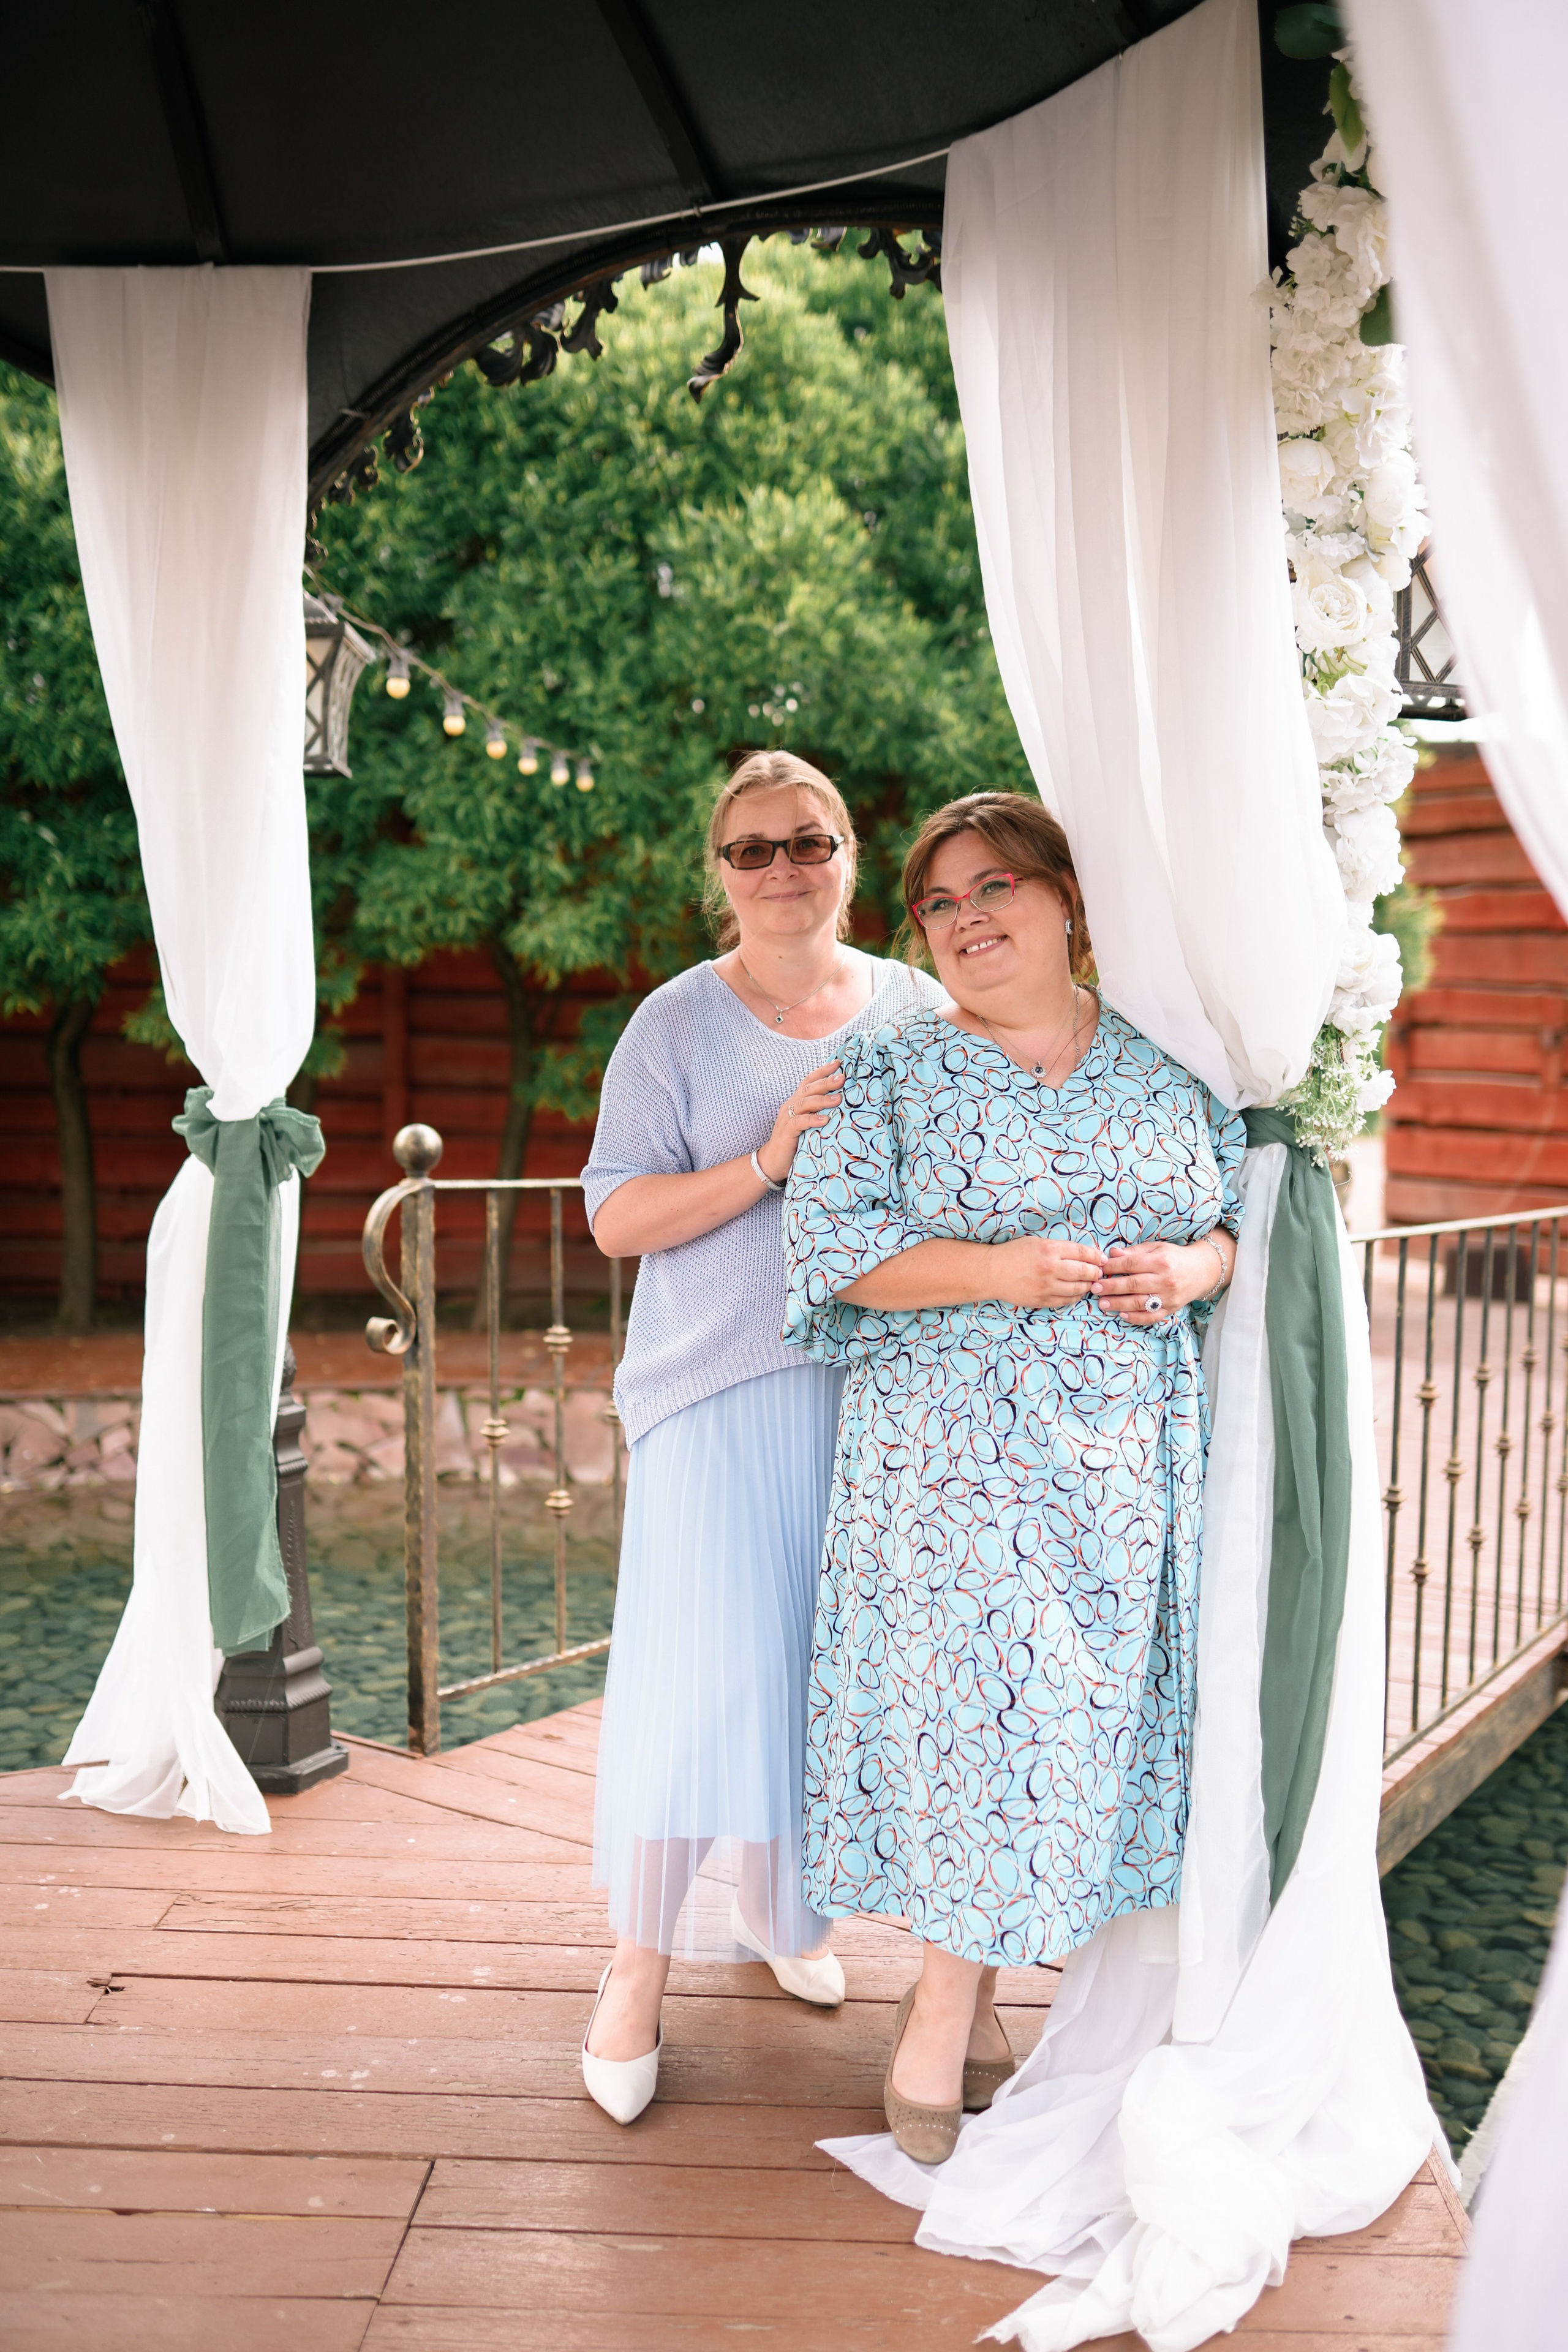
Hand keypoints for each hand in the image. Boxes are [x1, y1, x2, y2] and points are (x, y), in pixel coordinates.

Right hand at [756, 1061, 843, 1184]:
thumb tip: (844, 1105)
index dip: (822, 1071)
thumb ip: (819, 1112)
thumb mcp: (808, 1124)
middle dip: (826, 1081)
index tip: (839, 1062)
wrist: (772, 1162)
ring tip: (838, 1098)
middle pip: (808, 1088)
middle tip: (842, 1077)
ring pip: (804, 1103)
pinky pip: (799, 1122)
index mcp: (796, 1102)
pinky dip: (812, 1120)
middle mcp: (790, 1106)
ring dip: (822, 1099)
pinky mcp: (786, 1132)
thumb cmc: (794, 1143)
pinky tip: (825, 1119)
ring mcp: (787, 1118)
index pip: (809, 1081)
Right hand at [987, 1236, 1106, 1310]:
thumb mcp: (1037, 1242)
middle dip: (1096, 1272)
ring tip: (1089, 1282)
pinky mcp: (1042, 1300)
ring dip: (1088, 1285)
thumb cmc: (1014, 1254)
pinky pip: (1066, 1301)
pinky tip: (1076, 1292)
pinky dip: (1075, 1297)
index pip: (1083, 1252)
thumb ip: (1060, 1248)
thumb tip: (1085, 1254)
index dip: (1096, 1256)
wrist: (992, 1272)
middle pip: (1085, 1271)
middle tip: (1098, 1272)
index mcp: (1050, 1249)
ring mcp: (1046, 1286)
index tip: (1102, 1259)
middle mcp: (1050, 1268)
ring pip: (1078, 1288)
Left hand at [1096, 1236, 1230, 1325]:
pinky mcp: (1171, 1309)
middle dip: (1112, 1287)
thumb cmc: (1175, 1257)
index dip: (1113, 1267)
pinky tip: (1122, 1314)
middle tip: (1095, 1288)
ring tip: (1102, 1303)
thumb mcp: (1157, 1248)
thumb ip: (1135, 1252)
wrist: (1202, 1271)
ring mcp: (1169, 1297)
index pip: (1132, 1264)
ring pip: (1140, 1302)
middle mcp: (1165, 1279)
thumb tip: (1112, 1254)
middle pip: (1133, 1284)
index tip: (1099, 1269)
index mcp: (1161, 1261)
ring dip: (1119, 1303)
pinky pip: (1152, 1316)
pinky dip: (1136, 1317)